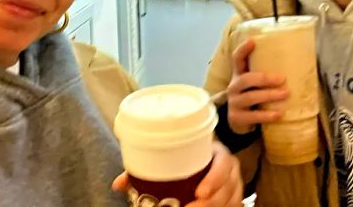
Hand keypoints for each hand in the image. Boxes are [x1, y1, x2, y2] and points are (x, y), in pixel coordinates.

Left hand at [111, 142, 241, 205]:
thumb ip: (147, 168)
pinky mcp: (234, 197)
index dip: (215, 179)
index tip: (199, 193)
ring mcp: (234, 184)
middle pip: (228, 188)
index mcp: (216, 152)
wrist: (207, 157)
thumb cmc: (188, 156)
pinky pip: (234, 205)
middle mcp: (229, 168)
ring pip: (232, 200)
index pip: (223, 163)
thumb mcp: (173, 156)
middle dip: (211, 203)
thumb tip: (118, 184)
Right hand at [227, 38, 288, 133]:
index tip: (253, 41)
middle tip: (283, 78)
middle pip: (246, 79)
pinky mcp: (237, 118)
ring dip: (269, 95)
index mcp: (238, 75)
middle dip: (265, 78)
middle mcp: (233, 87)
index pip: (237, 59)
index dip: (243, 50)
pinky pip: (253, 116)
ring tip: (286, 94)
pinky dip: (267, 115)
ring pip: (250, 97)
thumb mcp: (254, 85)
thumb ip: (264, 75)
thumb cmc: (252, 97)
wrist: (238, 122)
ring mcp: (234, 102)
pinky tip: (279, 114)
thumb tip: (295, 63)